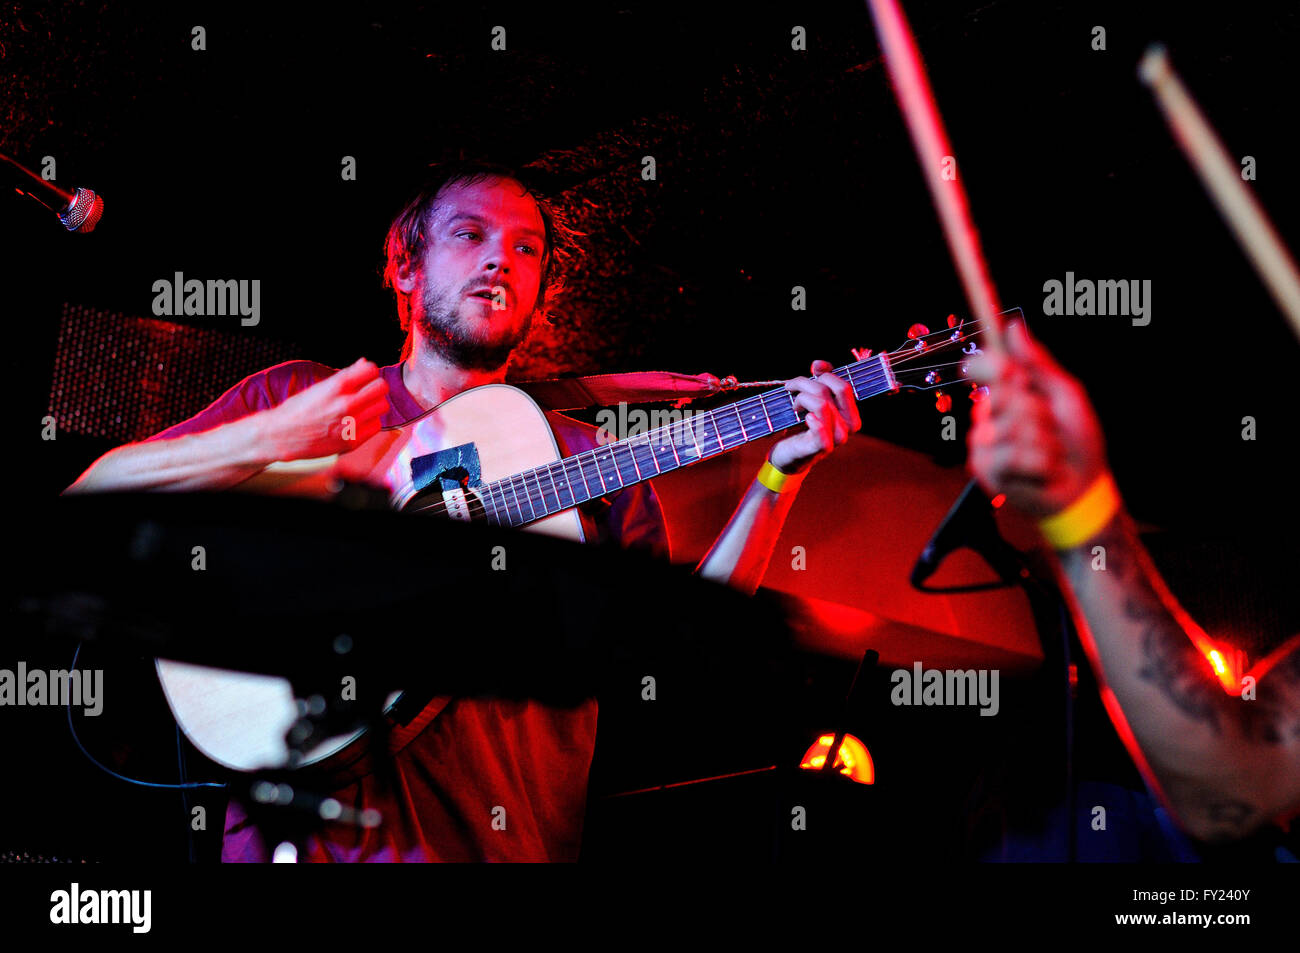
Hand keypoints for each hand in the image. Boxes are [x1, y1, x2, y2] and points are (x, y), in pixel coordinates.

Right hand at [259, 358, 389, 460]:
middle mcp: (347, 404)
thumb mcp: (320, 386)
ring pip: (382, 406)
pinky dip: (369, 423)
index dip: (369, 372)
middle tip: (366, 392)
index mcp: (337, 386)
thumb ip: (346, 376)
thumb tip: (365, 363)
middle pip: (382, 387)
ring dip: (374, 405)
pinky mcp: (352, 441)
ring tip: (361, 408)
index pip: (372, 370)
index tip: (364, 377)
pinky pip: (376, 426)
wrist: (282, 435)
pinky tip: (357, 422)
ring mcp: (351, 424)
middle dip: (375, 387)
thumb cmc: (299, 409)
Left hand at [768, 360, 861, 474]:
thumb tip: (819, 364)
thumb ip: (821, 379)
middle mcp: (849, 427)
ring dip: (801, 398)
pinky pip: (821, 429)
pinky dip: (811, 419)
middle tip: (791, 388)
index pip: (844, 386)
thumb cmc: (804, 424)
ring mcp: (837, 438)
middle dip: (806, 384)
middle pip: (831, 391)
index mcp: (852, 414)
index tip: (808, 374)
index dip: (825, 375)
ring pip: (822, 404)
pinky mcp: (822, 448)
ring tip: (794, 405)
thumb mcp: (814, 399)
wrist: (791, 453)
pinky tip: (804, 417)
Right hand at [966, 322, 1108, 516]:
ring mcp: (983, 445)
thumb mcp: (1064, 395)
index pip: (983, 368)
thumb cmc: (1077, 440)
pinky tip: (1044, 472)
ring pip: (1011, 428)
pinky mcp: (987, 471)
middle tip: (1050, 429)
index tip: (1007, 372)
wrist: (1084, 485)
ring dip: (1045, 443)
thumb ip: (1038, 362)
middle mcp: (988, 417)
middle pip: (1004, 395)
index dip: (989, 364)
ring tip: (1051, 455)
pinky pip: (1013, 456)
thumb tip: (1012, 326)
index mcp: (1005, 394)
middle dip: (1039, 412)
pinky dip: (1040, 464)